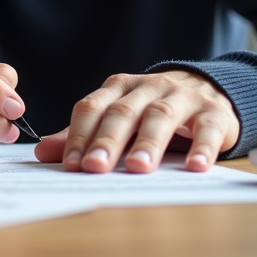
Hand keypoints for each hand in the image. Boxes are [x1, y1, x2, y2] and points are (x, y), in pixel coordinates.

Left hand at [33, 70, 239, 173]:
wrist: (208, 89)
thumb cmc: (152, 110)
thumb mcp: (118, 117)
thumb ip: (83, 134)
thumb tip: (43, 154)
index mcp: (118, 87)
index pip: (92, 107)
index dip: (79, 134)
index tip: (70, 163)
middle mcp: (147, 87)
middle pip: (122, 112)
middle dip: (107, 140)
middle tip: (95, 167)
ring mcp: (181, 97)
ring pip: (160, 116)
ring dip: (148, 143)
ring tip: (137, 168)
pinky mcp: (213, 112)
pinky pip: (207, 128)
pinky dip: (201, 147)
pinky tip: (195, 166)